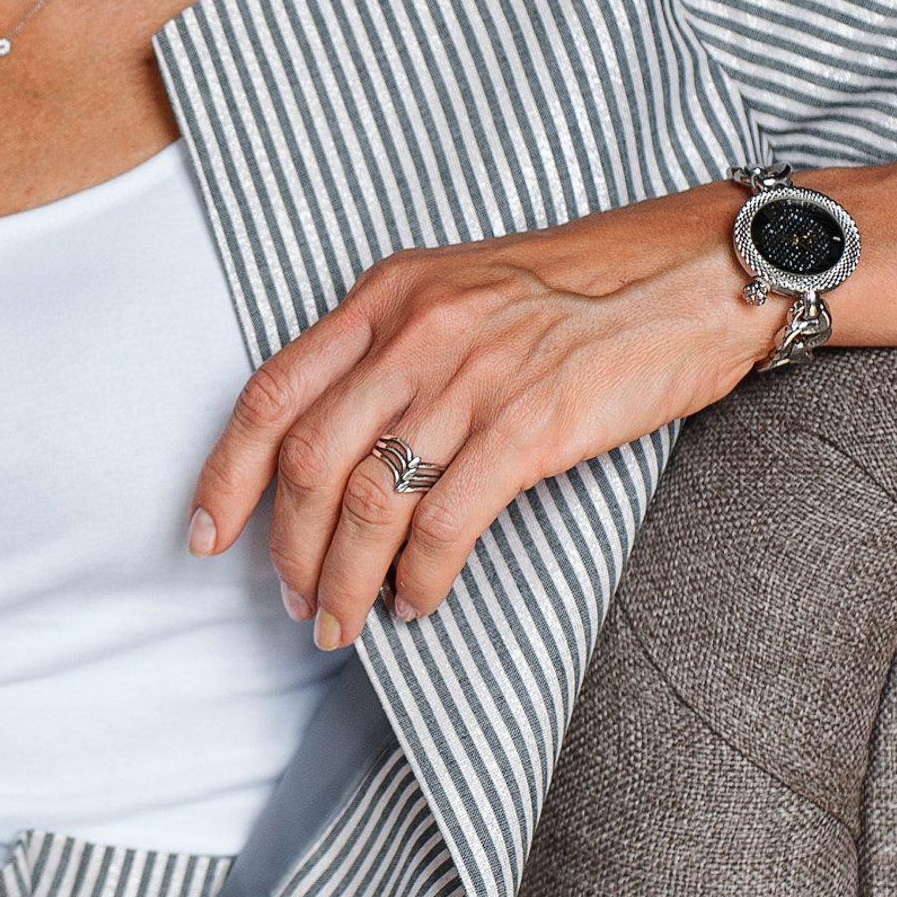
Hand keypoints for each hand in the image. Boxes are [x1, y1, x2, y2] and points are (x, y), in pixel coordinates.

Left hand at [188, 180, 772, 647]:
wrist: (690, 273)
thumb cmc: (573, 289)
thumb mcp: (454, 291)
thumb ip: (386, 347)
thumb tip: (328, 444)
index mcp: (383, 294)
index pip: (270, 391)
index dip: (226, 472)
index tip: (206, 532)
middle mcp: (413, 330)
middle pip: (308, 457)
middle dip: (286, 545)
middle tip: (292, 599)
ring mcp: (471, 377)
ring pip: (368, 499)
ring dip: (343, 578)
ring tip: (342, 623)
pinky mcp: (531, 425)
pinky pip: (447, 521)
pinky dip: (419, 579)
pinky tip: (418, 605)